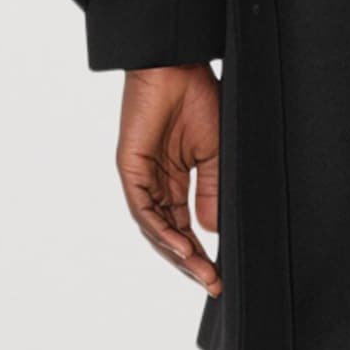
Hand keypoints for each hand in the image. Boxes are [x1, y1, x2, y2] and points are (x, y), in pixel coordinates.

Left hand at [116, 65, 222, 295]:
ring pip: (154, 227)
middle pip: (168, 234)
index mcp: (174, 180)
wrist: (178, 65)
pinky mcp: (130, 168)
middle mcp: (155, 183)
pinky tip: (182, 246)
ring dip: (176, 252)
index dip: (201, 253)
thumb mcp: (215, 155)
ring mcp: (141, 177)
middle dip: (190, 262)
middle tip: (211, 283)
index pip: (184, 226)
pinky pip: (143, 208)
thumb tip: (212, 232)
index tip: (219, 276)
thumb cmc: (198, 98)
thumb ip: (211, 192)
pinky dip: (161, 230)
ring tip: (200, 270)